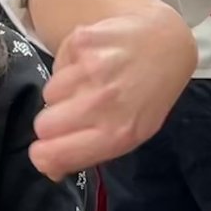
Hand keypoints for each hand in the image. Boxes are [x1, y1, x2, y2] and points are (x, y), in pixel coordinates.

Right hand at [30, 6, 195, 178]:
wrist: (168, 43)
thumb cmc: (149, 95)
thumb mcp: (134, 134)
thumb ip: (90, 153)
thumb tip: (49, 168)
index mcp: (116, 134)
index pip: (51, 155)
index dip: (43, 154)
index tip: (48, 148)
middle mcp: (102, 103)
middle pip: (42, 125)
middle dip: (55, 122)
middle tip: (78, 111)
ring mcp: (91, 69)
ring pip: (48, 94)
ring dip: (64, 93)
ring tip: (92, 84)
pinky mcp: (81, 41)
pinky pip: (55, 66)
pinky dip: (69, 67)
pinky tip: (93, 63)